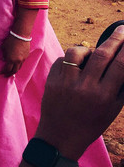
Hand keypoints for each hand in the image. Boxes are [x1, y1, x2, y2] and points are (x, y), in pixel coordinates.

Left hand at [0, 34, 29, 76]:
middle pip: (14, 71)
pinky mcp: (27, 55)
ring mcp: (23, 58)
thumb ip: (4, 55)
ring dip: (14, 70)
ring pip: (19, 67)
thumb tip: (4, 59)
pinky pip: (22, 62)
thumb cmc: (10, 40)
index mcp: (11, 59)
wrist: (21, 35)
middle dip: (9, 74)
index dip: (3, 72)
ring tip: (11, 71)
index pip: (7, 69)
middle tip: (5, 75)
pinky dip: (18, 64)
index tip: (0, 73)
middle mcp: (18, 61)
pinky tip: (15, 64)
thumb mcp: (4, 48)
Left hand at [35, 27, 123, 158]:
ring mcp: (65, 83)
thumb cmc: (92, 123)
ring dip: (88, 49)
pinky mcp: (51, 81)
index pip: (121, 66)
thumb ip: (121, 87)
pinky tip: (77, 65)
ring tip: (93, 53)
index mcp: (104, 96)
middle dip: (114, 39)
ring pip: (77, 52)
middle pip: (101, 55)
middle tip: (122, 29)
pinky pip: (63, 60)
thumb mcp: (113, 109)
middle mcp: (85, 88)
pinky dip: (72, 59)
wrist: (61, 137)